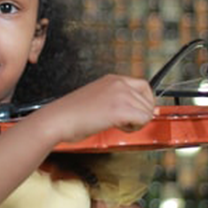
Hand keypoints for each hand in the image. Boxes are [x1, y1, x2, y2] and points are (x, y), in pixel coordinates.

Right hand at [32, 74, 155, 143]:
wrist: (58, 119)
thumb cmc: (71, 114)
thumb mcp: (97, 98)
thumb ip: (115, 99)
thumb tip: (133, 110)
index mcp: (113, 79)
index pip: (144, 86)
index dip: (144, 102)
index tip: (137, 112)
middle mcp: (119, 83)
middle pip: (148, 99)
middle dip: (140, 114)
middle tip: (124, 122)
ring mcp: (120, 95)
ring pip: (147, 111)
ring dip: (137, 122)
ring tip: (118, 125)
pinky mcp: (120, 109)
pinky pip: (143, 119)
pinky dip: (134, 128)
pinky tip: (119, 127)